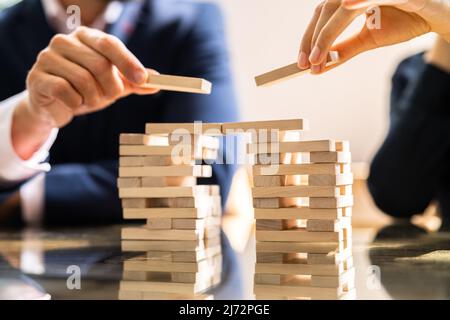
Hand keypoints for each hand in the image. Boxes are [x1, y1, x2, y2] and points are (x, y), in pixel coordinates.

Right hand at [12, 26, 158, 158]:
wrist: (55, 105)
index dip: (128, 62)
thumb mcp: (113, 84)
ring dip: (94, 98)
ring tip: (90, 100)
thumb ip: (133, 82)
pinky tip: (74, 103)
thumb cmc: (86, 89)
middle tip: (110, 96)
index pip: (110, 44)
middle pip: (99, 64)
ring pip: (83, 80)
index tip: (142, 80)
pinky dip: (76, 102)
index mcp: (86, 36)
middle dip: (111, 87)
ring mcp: (47, 57)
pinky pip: (65, 91)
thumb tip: (158, 82)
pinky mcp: (37, 77)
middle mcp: (64, 41)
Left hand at [298, 0, 449, 73]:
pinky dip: (356, 2)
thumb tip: (319, 66)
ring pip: (341, 7)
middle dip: (313, 40)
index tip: (302, 63)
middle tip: (307, 65)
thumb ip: (344, 50)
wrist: (439, 16)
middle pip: (326, 9)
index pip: (322, 14)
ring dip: (327, 32)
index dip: (309, 38)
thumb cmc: (407, 21)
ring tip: (318, 57)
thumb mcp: (369, 40)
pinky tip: (345, 9)